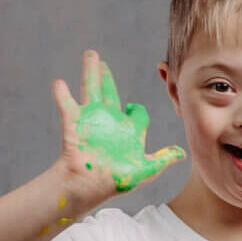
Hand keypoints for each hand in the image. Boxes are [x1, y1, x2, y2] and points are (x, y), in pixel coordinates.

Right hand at [54, 50, 184, 194]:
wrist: (88, 186)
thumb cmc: (116, 181)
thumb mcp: (145, 170)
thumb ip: (162, 159)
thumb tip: (182, 153)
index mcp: (128, 131)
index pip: (136, 114)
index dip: (137, 111)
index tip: (133, 109)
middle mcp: (110, 122)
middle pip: (109, 92)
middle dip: (105, 77)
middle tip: (100, 60)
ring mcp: (92, 120)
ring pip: (90, 89)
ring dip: (90, 72)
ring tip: (90, 55)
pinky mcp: (75, 123)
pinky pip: (67, 104)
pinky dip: (62, 93)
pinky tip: (58, 82)